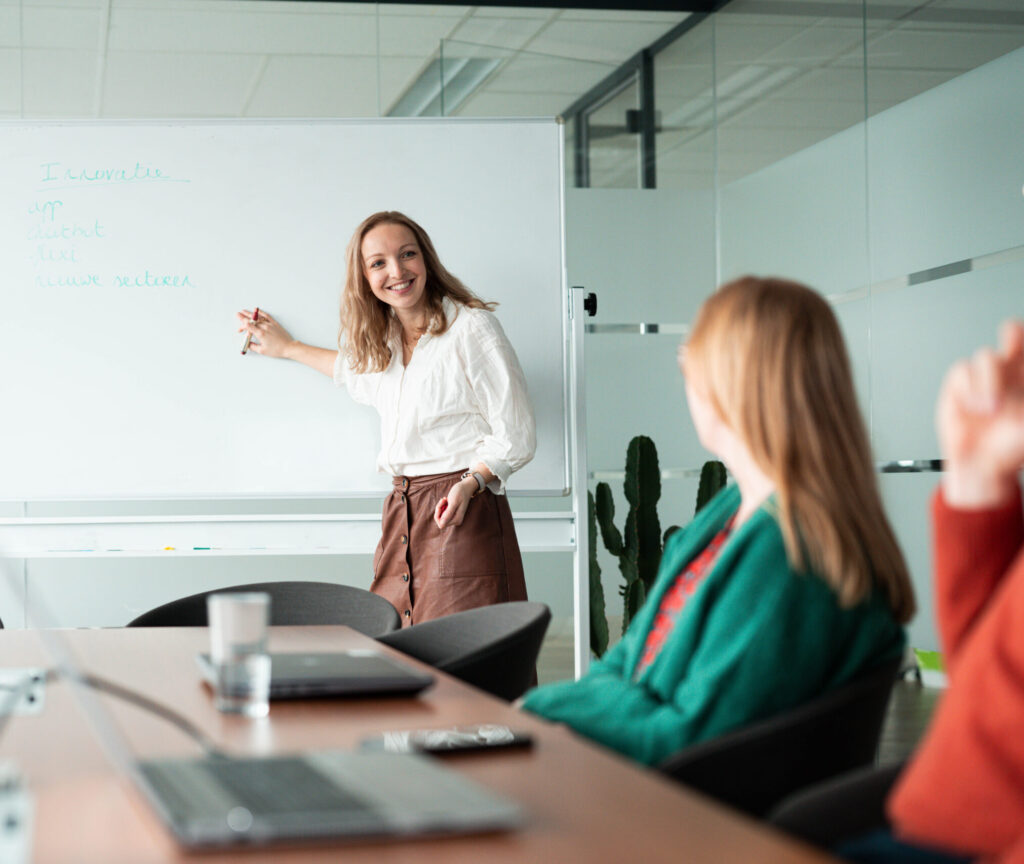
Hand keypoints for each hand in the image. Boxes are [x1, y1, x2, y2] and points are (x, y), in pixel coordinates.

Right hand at [236, 308, 294, 358]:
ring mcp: (270, 324)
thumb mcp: (262, 351)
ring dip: (250, 314)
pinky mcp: (274, 323)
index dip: (242, 324)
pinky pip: (266, 315)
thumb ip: (253, 346)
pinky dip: (261, 312)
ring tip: (244, 311)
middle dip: (243, 317)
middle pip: (251, 321)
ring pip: (258, 317)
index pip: (248, 326)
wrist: (289, 347)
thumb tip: (247, 344)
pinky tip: (257, 310)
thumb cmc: (277, 350)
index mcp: (261, 334)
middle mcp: (265, 327)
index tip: (238, 323)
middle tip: (237, 314)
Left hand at [434, 477, 476, 528]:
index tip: (441, 505)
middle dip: (439, 510)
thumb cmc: (460, 493)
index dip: (438, 515)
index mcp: (457, 520)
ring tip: (445, 499)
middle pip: (440, 520)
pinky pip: (442, 512)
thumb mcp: (453, 502)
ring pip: (440, 516)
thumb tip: (441, 525)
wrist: (466, 487)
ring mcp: (454, 517)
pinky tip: (446, 500)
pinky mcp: (452, 513)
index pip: (441, 524)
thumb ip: (448, 514)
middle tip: (443, 500)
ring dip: (440, 506)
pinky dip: (442, 506)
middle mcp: (455, 520)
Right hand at [937, 320, 1023, 506]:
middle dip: (1012, 336)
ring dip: (988, 382)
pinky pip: (962, 371)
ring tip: (989, 408)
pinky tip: (973, 407)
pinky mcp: (960, 385)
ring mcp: (984, 378)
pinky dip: (968, 389)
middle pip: (1012, 334)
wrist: (980, 465)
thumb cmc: (1010, 448)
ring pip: (985, 356)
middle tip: (1011, 350)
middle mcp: (1009, 373)